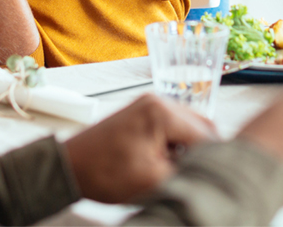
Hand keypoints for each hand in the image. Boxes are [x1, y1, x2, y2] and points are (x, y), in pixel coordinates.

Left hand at [63, 93, 217, 202]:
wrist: (70, 166)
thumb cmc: (103, 173)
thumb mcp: (151, 181)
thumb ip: (187, 176)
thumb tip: (211, 175)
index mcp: (163, 113)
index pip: (207, 137)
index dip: (212, 162)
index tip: (213, 181)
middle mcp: (159, 101)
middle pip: (201, 128)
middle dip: (203, 154)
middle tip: (198, 178)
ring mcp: (150, 104)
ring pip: (189, 128)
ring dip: (189, 151)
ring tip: (177, 172)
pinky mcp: (143, 113)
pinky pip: (173, 127)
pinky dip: (176, 146)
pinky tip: (167, 164)